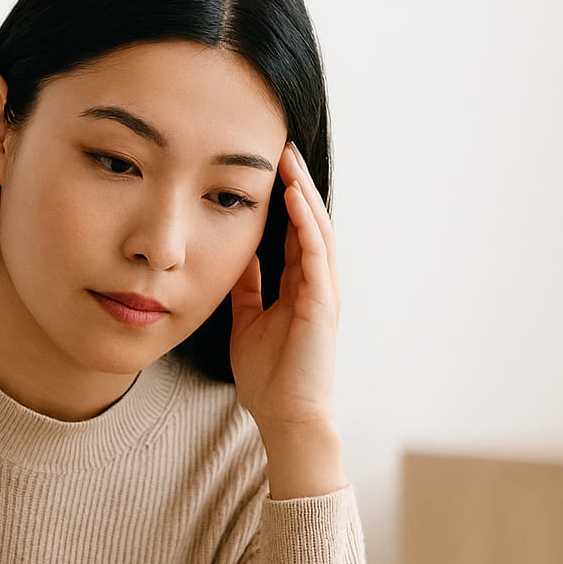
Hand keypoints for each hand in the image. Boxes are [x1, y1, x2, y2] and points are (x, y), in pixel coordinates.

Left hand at [227, 141, 341, 432]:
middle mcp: (316, 283)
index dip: (284, 199)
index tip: (267, 167)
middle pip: (309, 222)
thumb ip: (249, 288)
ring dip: (304, 193)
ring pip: (317, 230)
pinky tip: (294, 198)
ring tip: (289, 161)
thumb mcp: (248, 320)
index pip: (295, 232)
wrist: (285, 414)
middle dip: (297, 184)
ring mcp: (323, 291)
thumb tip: (239, 256)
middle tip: (282, 148)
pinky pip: (316, 253)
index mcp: (299, 286)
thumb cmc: (269, 375)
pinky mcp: (322, 303)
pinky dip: (306, 223)